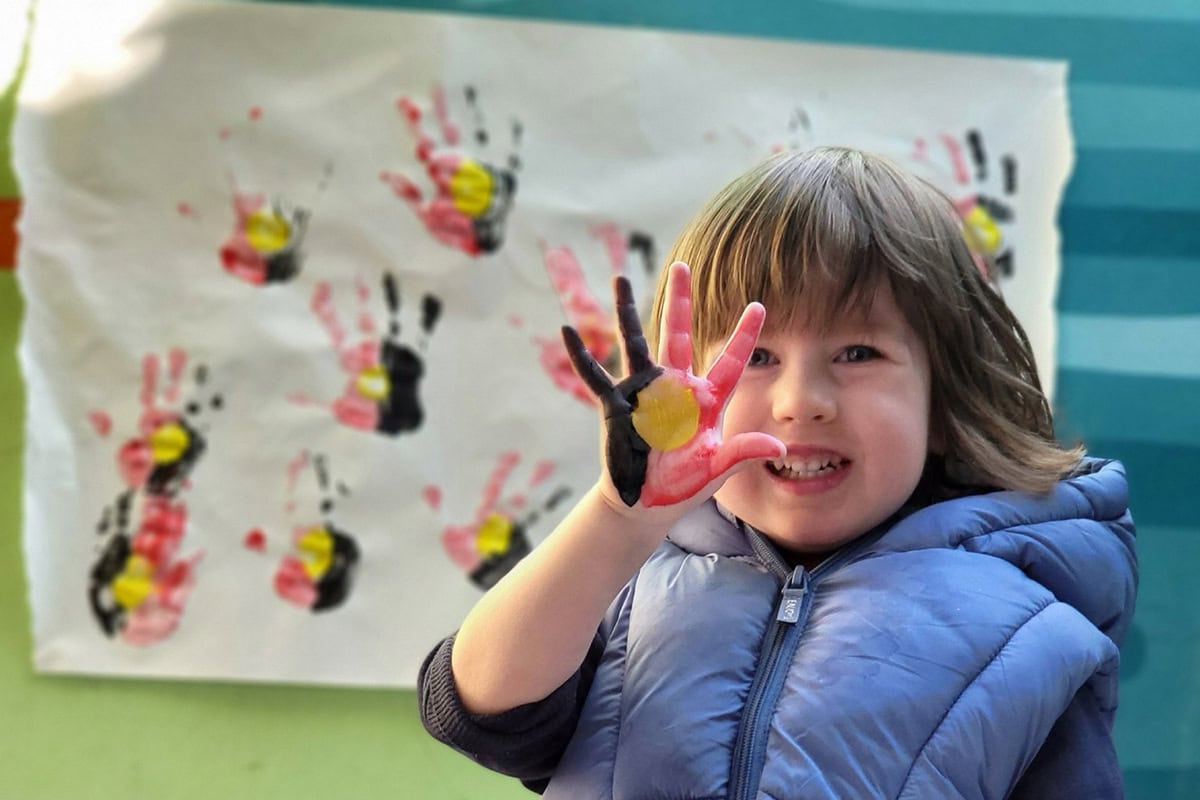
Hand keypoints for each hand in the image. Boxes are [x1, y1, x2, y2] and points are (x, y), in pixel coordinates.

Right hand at [562, 262, 784, 507]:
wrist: (644, 504)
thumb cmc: (682, 486)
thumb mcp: (716, 469)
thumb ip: (743, 453)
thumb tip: (781, 449)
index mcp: (704, 400)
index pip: (730, 361)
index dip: (744, 335)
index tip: (759, 305)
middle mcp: (674, 388)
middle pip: (678, 334)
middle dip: (680, 301)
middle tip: (681, 265)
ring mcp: (643, 393)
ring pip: (635, 343)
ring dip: (626, 312)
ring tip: (620, 278)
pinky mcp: (616, 405)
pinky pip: (596, 376)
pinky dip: (581, 355)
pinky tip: (567, 331)